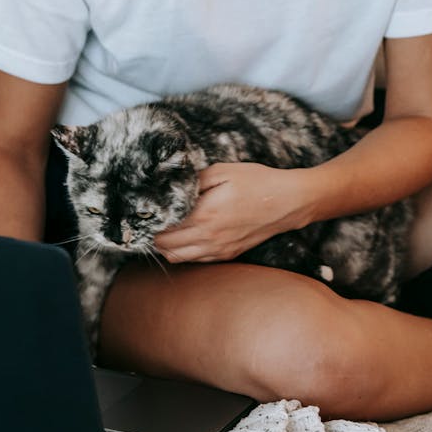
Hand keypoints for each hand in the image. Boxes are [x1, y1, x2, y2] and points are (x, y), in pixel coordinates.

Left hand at [153, 162, 314, 263]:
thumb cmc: (257, 182)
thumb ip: (193, 180)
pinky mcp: (228, 254)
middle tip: (148, 220)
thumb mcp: (222, 171)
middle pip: (165, 247)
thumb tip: (169, 187)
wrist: (289, 202)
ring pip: (178, 258)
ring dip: (166, 246)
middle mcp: (209, 238)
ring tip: (162, 228)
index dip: (149, 221)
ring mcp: (219, 250)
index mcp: (204, 215)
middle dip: (152, 235)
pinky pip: (196, 260)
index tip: (141, 211)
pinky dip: (183, 252)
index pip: (163, 227)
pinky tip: (183, 236)